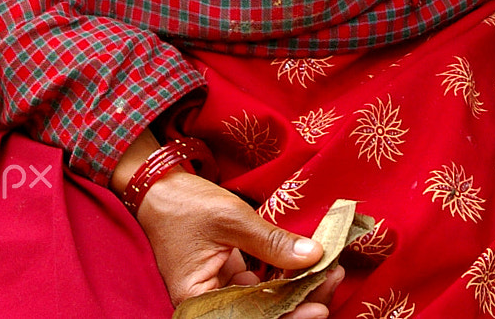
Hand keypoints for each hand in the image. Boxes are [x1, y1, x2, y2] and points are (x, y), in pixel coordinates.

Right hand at [136, 170, 341, 315]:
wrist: (161, 188)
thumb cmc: (185, 204)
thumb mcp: (231, 220)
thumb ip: (271, 241)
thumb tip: (313, 256)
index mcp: (198, 299)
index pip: (249, 318)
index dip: (286, 315)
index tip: (318, 307)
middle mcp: (210, 303)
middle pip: (262, 313)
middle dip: (300, 299)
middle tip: (333, 280)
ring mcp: (222, 290)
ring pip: (267, 299)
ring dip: (298, 285)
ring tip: (331, 269)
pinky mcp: (231, 277)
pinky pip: (263, 284)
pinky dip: (286, 274)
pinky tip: (311, 262)